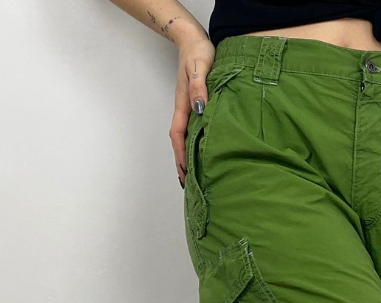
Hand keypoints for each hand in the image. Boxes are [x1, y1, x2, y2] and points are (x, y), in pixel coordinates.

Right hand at [170, 33, 215, 188]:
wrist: (193, 40)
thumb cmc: (198, 52)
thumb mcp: (200, 68)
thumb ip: (199, 88)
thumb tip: (199, 109)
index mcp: (183, 104)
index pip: (179, 135)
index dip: (181, 154)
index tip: (184, 171)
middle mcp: (184, 109)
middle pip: (179, 142)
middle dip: (182, 163)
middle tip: (187, 183)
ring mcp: (188, 108)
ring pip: (185, 137)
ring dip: (186, 156)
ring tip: (192, 175)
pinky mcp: (195, 106)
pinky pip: (192, 130)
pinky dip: (194, 144)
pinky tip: (201, 152)